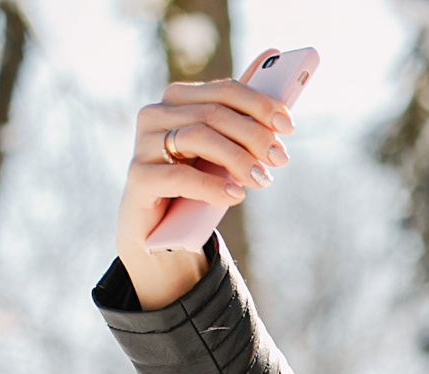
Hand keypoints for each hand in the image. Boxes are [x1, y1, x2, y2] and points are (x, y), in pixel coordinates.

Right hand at [114, 49, 297, 306]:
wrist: (160, 231)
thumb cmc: (197, 185)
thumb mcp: (224, 155)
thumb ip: (243, 126)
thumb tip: (278, 86)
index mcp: (178, 99)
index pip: (224, 91)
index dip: (260, 105)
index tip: (288, 125)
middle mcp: (156, 114)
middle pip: (214, 114)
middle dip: (254, 135)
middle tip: (280, 158)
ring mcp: (144, 144)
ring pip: (198, 137)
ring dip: (238, 158)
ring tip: (262, 179)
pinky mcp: (140, 177)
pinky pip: (180, 176)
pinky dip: (212, 186)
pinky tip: (236, 195)